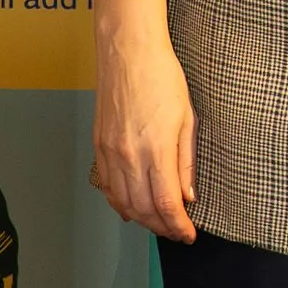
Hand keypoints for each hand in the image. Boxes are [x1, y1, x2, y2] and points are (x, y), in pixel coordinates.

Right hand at [91, 24, 197, 240]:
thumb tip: (188, 196)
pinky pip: (107, 187)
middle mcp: (129, 156)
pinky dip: (120, 203)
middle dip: (162, 227)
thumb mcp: (188, 118)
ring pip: (122, 202)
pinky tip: (132, 208)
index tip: (188, 235)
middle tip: (177, 232)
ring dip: (142, 219)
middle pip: (143, 210)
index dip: (178, 226)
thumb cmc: (162, 77)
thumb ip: (186, 161)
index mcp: (156, 149)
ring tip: (159, 224)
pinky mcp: (98, 146)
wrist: (128, 52)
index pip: (166, 203)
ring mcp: (110, 153)